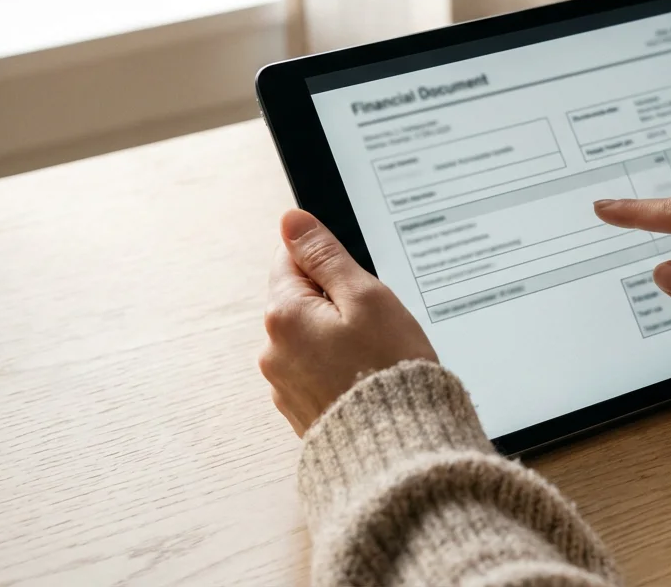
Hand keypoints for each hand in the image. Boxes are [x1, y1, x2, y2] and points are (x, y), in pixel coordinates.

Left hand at [260, 209, 436, 435]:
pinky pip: (319, 372)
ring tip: (378, 358)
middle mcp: (273, 350)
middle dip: (340, 304)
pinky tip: (369, 381)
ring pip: (313, 338)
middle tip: (378, 325)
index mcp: (284, 315)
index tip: (362, 285)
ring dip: (341, 339)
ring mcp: (284, 384)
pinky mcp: (301, 410)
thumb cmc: (389, 370)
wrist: (397, 448)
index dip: (334, 265)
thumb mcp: (367, 297)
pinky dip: (341, 370)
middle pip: (303, 300)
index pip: (294, 259)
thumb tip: (291, 221)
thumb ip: (326, 256)